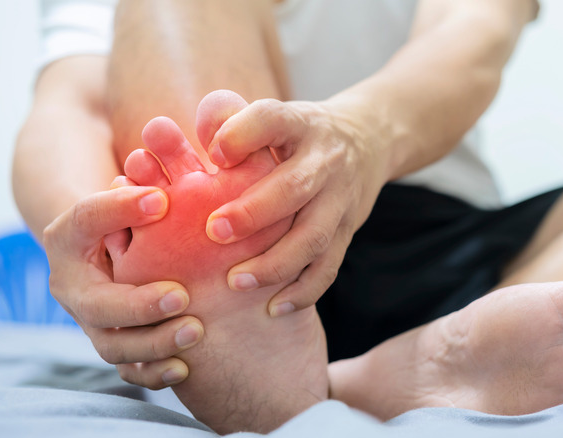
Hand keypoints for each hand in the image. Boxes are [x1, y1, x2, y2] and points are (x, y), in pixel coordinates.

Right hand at [43, 185, 202, 388]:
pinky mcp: (116, 345)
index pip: (86, 220)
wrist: (112, 249)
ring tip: (195, 330)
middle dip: (139, 305)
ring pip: (113, 346)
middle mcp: (74, 287)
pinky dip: (153, 374)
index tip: (162, 201)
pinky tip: (184, 368)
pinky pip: (128, 372)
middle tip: (182, 296)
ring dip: (154, 343)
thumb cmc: (129, 212)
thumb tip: (161, 199)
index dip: (119, 210)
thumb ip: (140, 191)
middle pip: (98, 305)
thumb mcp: (131, 193)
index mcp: (69, 239)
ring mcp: (93, 322)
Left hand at [199, 91, 388, 315]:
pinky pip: (328, 267)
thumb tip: (196, 139)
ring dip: (274, 263)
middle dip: (253, 212)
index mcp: (299, 124)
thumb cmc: (296, 135)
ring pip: (313, 237)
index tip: (211, 155)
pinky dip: (303, 292)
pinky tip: (273, 308)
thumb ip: (231, 123)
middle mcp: (325, 161)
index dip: (241, 136)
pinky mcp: (347, 232)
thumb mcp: (272, 117)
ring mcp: (340, 200)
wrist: (367, 140)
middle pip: (294, 187)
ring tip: (235, 281)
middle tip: (214, 232)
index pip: (272, 120)